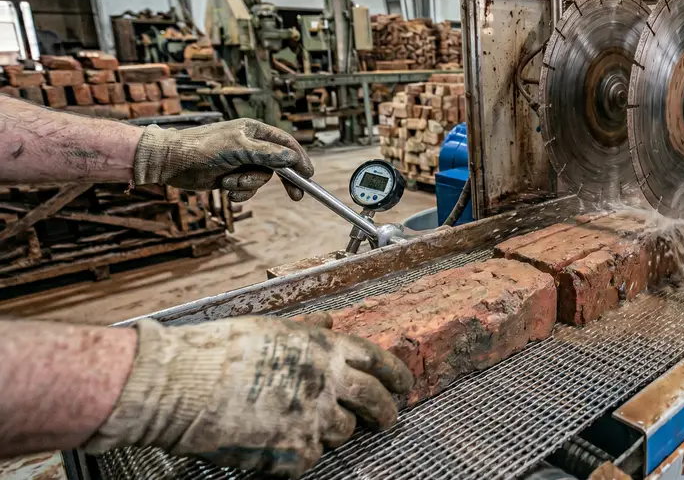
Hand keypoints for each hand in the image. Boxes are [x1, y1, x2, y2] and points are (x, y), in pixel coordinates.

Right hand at [84, 315, 412, 477]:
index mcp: (325, 348)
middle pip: (375, 401)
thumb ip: (307, 331)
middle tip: (388, 419)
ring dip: (336, 433)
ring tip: (315, 429)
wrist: (181, 387)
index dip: (396, 374)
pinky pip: (311, 458)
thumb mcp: (271, 327)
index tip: (404, 385)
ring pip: (344, 433)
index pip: (379, 361)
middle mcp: (328, 382)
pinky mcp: (294, 452)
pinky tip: (281, 445)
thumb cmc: (217, 351)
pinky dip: (300, 454)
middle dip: (386, 412)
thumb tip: (329, 323)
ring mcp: (314, 419)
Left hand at [132, 119, 313, 201]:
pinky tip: (226, 189)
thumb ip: (266, 153)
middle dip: (283, 180)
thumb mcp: (237, 148)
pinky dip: (239, 192)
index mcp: (254, 131)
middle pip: (278, 164)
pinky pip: (247, 188)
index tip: (309, 174)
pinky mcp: (232, 176)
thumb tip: (291, 157)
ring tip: (231, 183)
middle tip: (296, 195)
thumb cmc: (201, 148)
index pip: (285, 144)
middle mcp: (251, 145)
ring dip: (248, 185)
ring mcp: (241, 161)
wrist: (169, 162)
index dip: (299, 158)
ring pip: (262, 179)